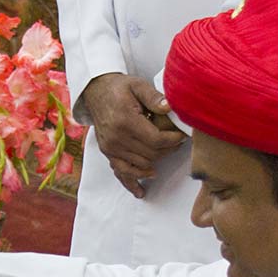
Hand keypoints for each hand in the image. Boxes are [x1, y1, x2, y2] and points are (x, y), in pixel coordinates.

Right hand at [82, 73, 186, 197]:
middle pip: (150, 154)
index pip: (155, 140)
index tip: (181, 137)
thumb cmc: (119, 88)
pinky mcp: (108, 153)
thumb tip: (170, 107)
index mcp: (125, 121)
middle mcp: (116, 138)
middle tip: (177, 143)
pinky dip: (133, 181)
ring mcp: (111, 148)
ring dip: (156, 163)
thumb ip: (154, 97)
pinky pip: (121, 172)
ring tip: (167, 154)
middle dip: (167, 151)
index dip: (172, 141)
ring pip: (140, 165)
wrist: (96, 92)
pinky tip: (142, 190)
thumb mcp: (138, 85)